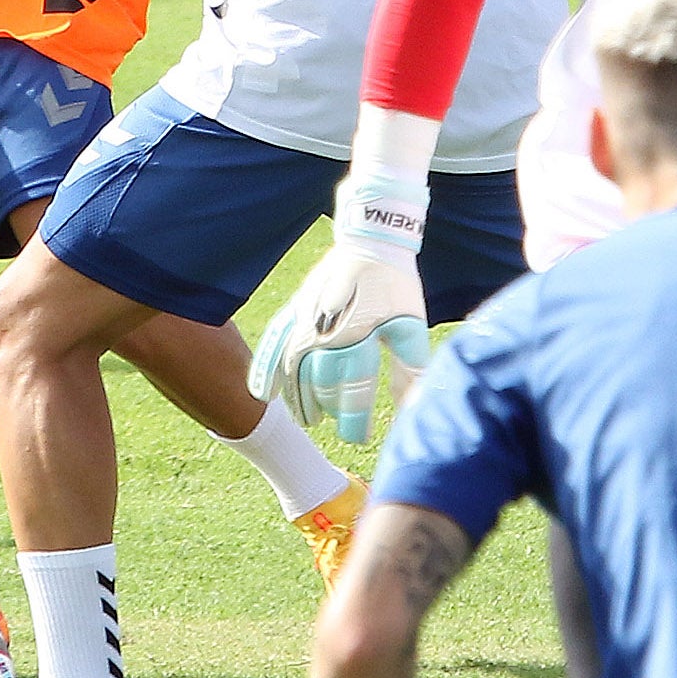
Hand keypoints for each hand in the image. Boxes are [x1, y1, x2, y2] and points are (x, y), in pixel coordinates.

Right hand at [253, 179, 431, 443]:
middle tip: (334, 429)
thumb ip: (409, 368)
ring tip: (307, 419)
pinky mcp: (295, 309)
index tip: (358, 439)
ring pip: (293, 370)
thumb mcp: (410, 325)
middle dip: (326, 411)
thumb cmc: (396, 284)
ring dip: (297, 398)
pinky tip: (263, 393)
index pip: (353, 390)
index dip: (354, 419)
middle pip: (320, 384)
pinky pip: (274, 344)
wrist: (372, 239)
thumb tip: (413, 407)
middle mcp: (327, 330)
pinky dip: (265, 370)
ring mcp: (306, 319)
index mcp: (359, 335)